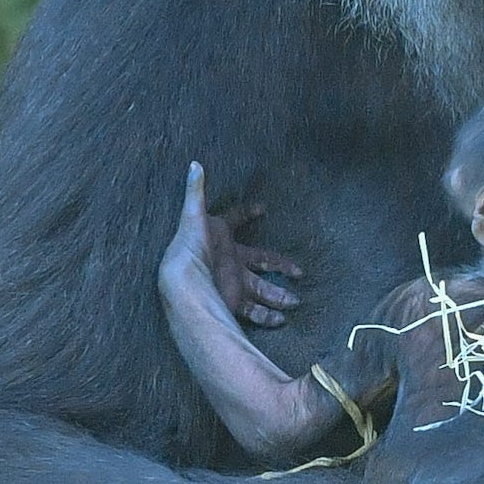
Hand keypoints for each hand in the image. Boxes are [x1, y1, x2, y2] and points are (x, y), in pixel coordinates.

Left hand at [163, 162, 302, 327]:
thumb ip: (195, 191)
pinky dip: (267, 316)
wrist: (185, 286)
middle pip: (262, 261)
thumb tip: (194, 163)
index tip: (263, 207)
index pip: (236, 219)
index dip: (248, 212)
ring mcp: (232, 282)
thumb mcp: (192, 217)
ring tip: (295, 302)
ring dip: (279, 296)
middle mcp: (229, 260)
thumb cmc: (189, 250)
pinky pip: (253, 310)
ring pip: (262, 289)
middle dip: (281, 266)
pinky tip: (279, 320)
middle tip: (299, 272)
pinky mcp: (232, 301)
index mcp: (220, 237)